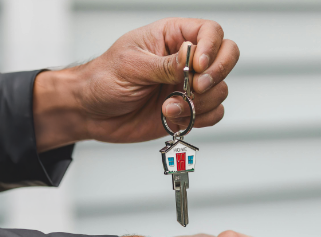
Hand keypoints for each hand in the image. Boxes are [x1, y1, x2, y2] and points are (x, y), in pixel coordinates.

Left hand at [33, 18, 238, 151]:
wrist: (93, 113)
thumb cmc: (105, 80)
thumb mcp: (132, 66)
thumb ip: (165, 65)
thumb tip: (193, 57)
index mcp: (171, 37)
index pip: (210, 32)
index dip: (212, 48)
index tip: (198, 67)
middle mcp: (186, 61)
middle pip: (227, 57)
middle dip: (216, 75)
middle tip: (195, 88)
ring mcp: (188, 87)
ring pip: (220, 91)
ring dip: (199, 104)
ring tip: (168, 108)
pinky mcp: (188, 111)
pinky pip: (213, 114)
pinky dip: (201, 119)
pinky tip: (175, 119)